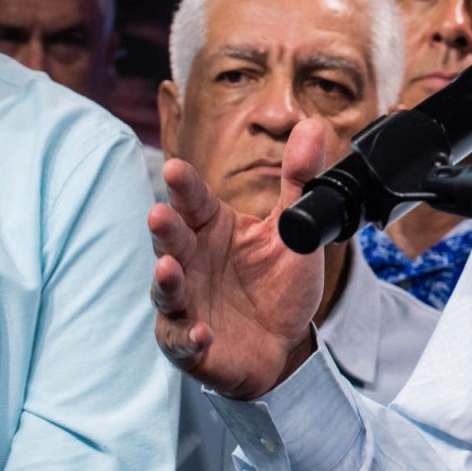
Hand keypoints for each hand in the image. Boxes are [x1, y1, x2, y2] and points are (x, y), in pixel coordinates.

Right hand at [149, 118, 332, 399]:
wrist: (282, 344)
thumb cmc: (276, 283)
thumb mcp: (293, 230)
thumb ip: (299, 180)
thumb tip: (312, 125)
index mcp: (212, 229)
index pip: (194, 202)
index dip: (184, 186)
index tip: (174, 168)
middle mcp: (192, 262)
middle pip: (173, 241)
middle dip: (164, 229)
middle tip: (159, 214)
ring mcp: (186, 303)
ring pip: (168, 290)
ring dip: (167, 281)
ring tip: (169, 269)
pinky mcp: (190, 344)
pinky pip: (182, 341)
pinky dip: (189, 337)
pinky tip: (201, 332)